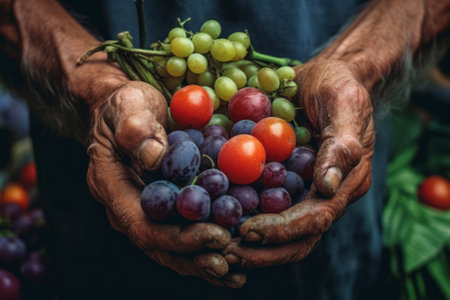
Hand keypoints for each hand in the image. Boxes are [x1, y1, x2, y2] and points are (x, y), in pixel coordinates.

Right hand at [86, 80, 244, 287]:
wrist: (125, 109)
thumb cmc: (125, 104)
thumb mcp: (128, 106)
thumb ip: (136, 129)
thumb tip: (154, 158)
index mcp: (111, 187)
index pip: (143, 225)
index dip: (179, 237)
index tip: (217, 236)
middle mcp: (125, 206)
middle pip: (158, 246)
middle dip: (195, 257)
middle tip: (232, 264)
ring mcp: (144, 209)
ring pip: (170, 247)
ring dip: (202, 261)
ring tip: (236, 272)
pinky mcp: (162, 206)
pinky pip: (181, 232)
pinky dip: (204, 247)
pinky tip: (231, 257)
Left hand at [224, 60, 374, 267]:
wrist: (327, 76)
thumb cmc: (339, 85)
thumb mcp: (344, 104)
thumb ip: (342, 145)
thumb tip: (328, 187)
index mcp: (348, 182)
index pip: (316, 218)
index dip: (283, 229)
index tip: (248, 231)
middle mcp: (328, 194)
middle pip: (299, 238)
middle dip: (263, 249)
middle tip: (225, 253)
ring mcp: (308, 191)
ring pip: (284, 234)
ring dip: (253, 246)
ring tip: (218, 246)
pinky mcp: (290, 182)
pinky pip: (269, 208)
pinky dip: (247, 220)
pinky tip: (219, 222)